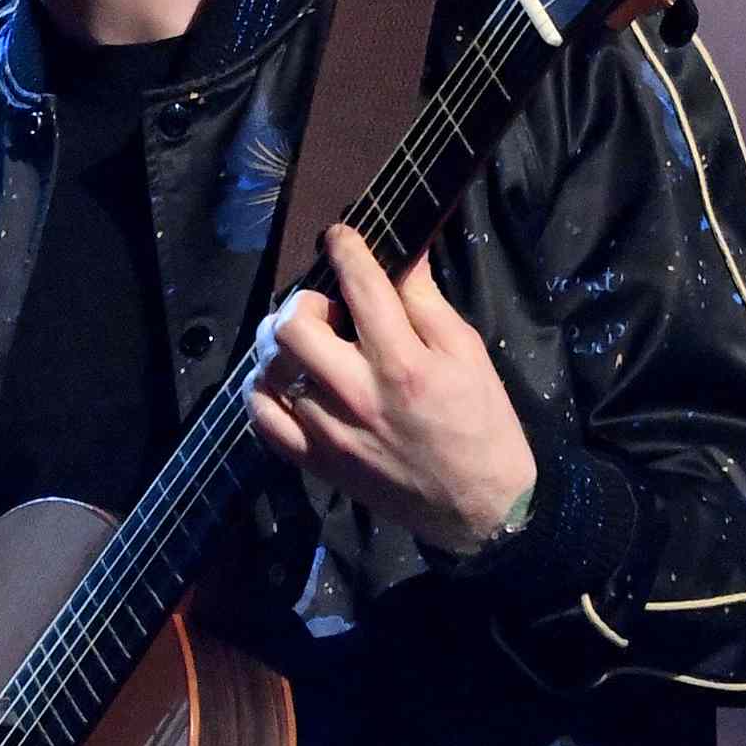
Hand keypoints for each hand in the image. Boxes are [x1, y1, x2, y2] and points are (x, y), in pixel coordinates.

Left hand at [244, 224, 537, 553]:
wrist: (480, 509)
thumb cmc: (482, 423)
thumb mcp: (468, 353)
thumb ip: (427, 303)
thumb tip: (403, 254)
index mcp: (402, 363)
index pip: (361, 287)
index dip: (345, 248)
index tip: (338, 235)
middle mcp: (357, 395)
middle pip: (294, 327)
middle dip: (304, 302)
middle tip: (326, 308)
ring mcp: (330, 432)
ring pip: (270, 370)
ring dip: (281, 345)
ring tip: (306, 344)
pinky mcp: (316, 462)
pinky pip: (262, 419)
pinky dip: (264, 391)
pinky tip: (286, 380)